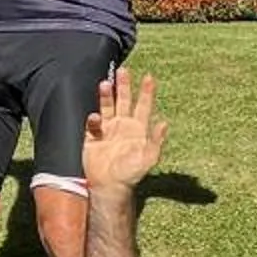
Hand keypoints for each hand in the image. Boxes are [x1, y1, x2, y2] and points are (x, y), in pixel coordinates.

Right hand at [80, 70, 169, 192]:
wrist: (110, 186)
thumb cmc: (131, 174)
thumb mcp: (149, 158)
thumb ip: (156, 140)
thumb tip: (164, 122)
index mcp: (138, 128)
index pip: (143, 105)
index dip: (146, 92)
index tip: (149, 77)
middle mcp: (122, 125)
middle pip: (123, 100)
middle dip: (124, 85)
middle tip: (123, 71)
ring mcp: (107, 130)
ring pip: (107, 106)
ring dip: (106, 95)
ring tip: (105, 83)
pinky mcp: (93, 137)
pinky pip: (92, 123)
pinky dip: (94, 119)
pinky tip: (96, 118)